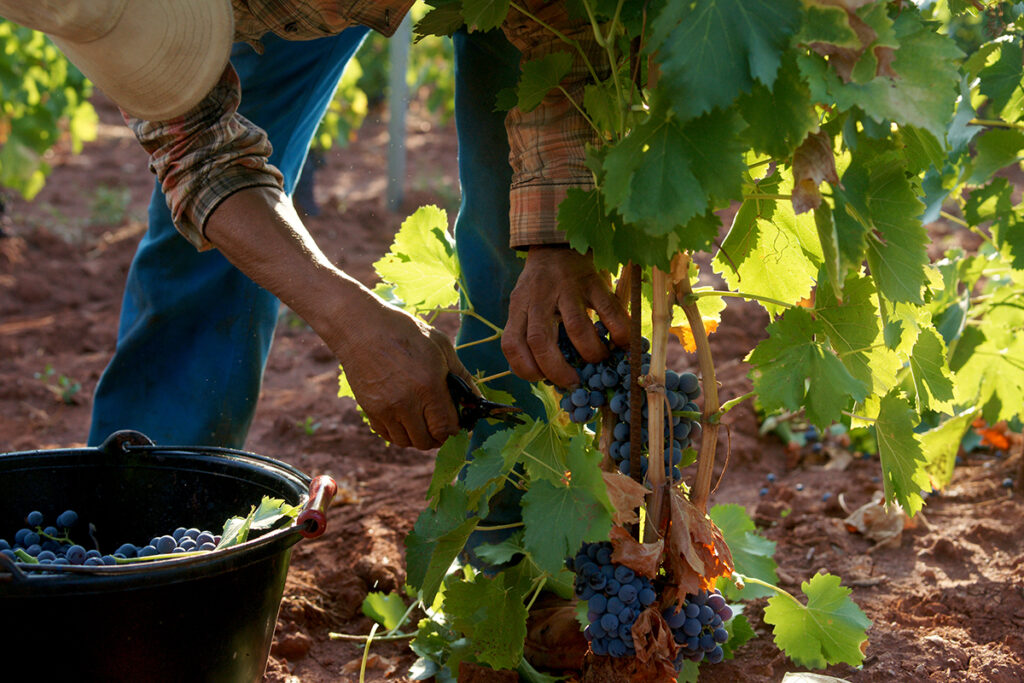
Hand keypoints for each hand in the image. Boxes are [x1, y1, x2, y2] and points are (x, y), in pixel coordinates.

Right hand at [330, 301, 476, 449]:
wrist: (361, 327)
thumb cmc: (405, 332)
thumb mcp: (441, 346)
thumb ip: (462, 376)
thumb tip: (476, 400)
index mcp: (429, 386)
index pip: (447, 429)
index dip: (457, 431)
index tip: (459, 424)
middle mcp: (407, 403)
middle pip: (427, 441)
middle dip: (438, 437)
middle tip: (441, 424)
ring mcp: (385, 409)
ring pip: (406, 442)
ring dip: (418, 436)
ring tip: (423, 421)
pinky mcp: (369, 410)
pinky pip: (387, 435)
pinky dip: (399, 432)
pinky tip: (404, 417)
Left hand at [502, 246, 629, 387]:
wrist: (556, 244)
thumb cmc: (540, 285)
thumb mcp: (524, 305)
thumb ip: (528, 332)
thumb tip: (544, 373)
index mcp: (519, 307)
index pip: (511, 343)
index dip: (523, 367)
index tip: (540, 378)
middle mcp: (538, 298)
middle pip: (539, 340)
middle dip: (556, 369)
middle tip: (572, 381)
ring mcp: (566, 288)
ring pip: (575, 326)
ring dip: (589, 351)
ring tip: (597, 360)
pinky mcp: (592, 281)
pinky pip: (608, 309)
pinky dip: (617, 330)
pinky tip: (621, 343)